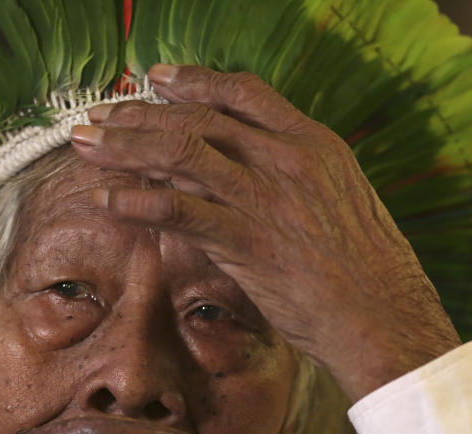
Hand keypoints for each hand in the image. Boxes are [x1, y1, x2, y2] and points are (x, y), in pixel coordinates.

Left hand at [70, 64, 460, 401]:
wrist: (385, 317)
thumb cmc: (367, 269)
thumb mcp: (339, 201)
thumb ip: (291, 176)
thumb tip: (237, 170)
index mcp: (313, 144)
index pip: (243, 92)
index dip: (192, 81)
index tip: (155, 78)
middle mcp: (286, 160)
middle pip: (198, 119)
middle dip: (139, 113)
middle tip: (99, 115)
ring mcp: (266, 199)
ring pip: (181, 155)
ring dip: (125, 147)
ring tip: (87, 145)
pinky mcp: (248, 242)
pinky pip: (181, 212)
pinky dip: (139, 203)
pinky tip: (111, 201)